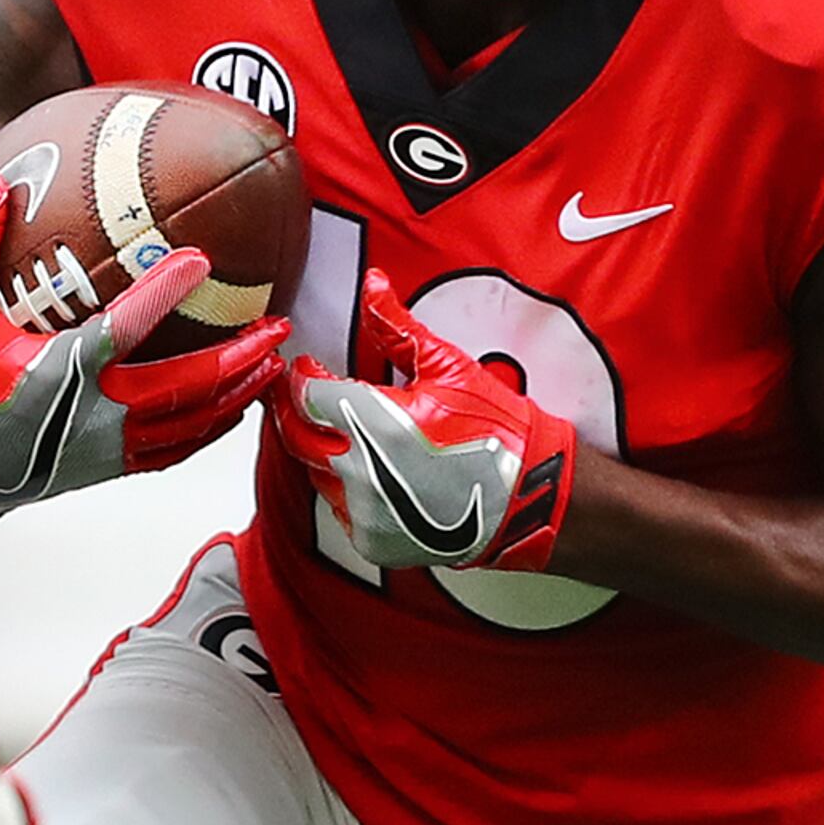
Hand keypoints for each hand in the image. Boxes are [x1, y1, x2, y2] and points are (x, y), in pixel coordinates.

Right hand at [0, 168, 288, 522]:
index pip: (125, 326)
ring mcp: (108, 445)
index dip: (165, 291)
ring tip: (273, 363)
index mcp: (60, 368)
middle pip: (186, 385)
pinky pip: (176, 449)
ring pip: (192, 422)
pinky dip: (211, 428)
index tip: (201, 260)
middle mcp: (95, 411)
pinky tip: (235, 406)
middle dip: (239, 356)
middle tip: (278, 325)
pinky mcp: (110, 466)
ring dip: (238, 391)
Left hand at [271, 274, 575, 573]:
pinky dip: (341, 483)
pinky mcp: (370, 540)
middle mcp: (359, 471)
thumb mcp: (448, 367)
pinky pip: (335, 505)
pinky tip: (366, 465)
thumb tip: (372, 284)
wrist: (529, 495)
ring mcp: (362, 511)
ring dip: (318, 446)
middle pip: (296, 434)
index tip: (308, 366)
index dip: (302, 376)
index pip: (306, 394)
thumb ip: (398, 327)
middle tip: (304, 391)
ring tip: (342, 426)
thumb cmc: (497, 431)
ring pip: (312, 470)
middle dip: (294, 409)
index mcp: (375, 422)